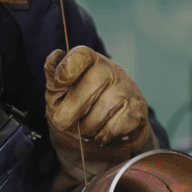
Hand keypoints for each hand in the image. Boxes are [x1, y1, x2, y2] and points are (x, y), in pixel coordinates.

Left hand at [44, 47, 153, 191]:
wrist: (113, 122)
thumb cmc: (82, 102)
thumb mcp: (62, 90)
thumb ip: (54, 76)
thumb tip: (55, 57)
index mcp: (90, 60)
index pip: (81, 55)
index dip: (67, 69)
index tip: (59, 83)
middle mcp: (111, 70)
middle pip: (89, 87)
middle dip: (70, 112)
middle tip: (62, 123)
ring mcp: (126, 89)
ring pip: (100, 113)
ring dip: (87, 128)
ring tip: (85, 128)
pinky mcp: (137, 110)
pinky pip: (114, 128)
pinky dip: (102, 136)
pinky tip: (101, 133)